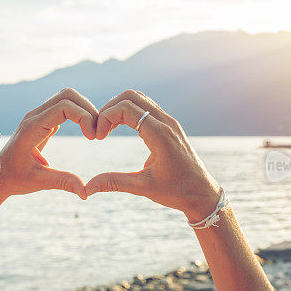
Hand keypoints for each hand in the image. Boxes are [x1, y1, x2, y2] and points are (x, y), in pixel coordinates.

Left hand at [0, 88, 97, 206]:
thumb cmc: (15, 179)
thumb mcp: (39, 181)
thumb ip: (63, 182)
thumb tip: (85, 192)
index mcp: (32, 128)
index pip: (64, 107)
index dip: (84, 117)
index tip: (93, 138)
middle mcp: (35, 117)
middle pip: (67, 95)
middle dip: (88, 109)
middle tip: (97, 132)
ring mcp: (38, 116)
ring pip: (67, 98)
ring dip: (85, 110)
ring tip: (94, 132)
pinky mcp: (43, 121)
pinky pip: (64, 107)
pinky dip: (79, 114)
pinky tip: (86, 132)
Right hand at [85, 90, 220, 222]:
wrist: (203, 194)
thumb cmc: (177, 192)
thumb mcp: (143, 188)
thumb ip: (114, 183)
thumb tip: (88, 188)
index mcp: (160, 134)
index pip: (126, 109)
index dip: (105, 118)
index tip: (96, 137)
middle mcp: (166, 122)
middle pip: (131, 96)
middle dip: (109, 108)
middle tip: (99, 129)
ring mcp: (170, 122)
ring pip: (139, 99)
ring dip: (119, 108)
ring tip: (107, 129)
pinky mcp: (170, 126)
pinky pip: (147, 108)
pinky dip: (130, 112)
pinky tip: (120, 128)